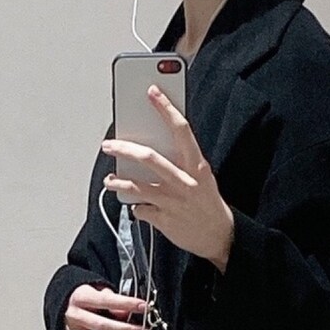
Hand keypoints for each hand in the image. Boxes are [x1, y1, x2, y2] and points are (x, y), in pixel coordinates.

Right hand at [64, 284, 147, 329]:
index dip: (127, 304)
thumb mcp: (100, 294)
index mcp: (82, 298)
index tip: (143, 307)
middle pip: (101, 325)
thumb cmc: (88, 301)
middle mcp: (75, 316)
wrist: (65, 307)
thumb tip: (128, 313)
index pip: (107, 301)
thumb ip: (114, 302)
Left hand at [102, 86, 235, 272]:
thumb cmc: (207, 203)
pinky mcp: (164, 220)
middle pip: (149, 158)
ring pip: (138, 186)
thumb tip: (155, 144)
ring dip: (119, 182)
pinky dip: (136, 207)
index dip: (166, 109)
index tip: (152, 92)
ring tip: (110, 180)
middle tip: (109, 145)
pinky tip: (137, 206)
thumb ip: (182, 160)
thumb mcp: (201, 177)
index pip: (181, 130)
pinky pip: (141, 210)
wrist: (219, 237)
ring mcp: (172, 202)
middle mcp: (184, 182)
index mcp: (197, 166)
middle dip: (125, 149)